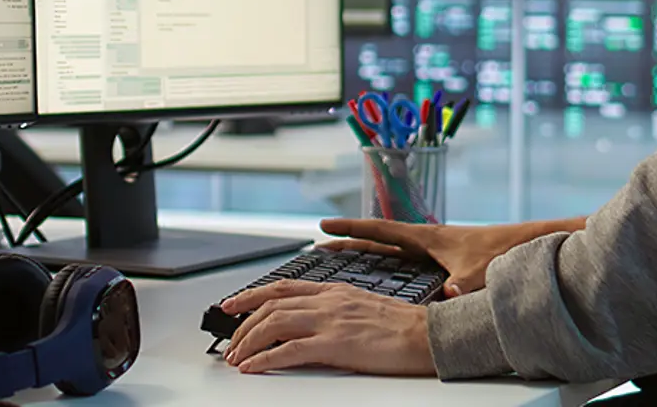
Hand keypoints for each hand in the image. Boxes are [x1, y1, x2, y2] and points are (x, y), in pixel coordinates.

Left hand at [221, 280, 434, 375]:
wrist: (427, 335)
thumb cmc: (404, 327)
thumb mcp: (364, 308)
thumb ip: (336, 311)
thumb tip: (312, 325)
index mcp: (336, 290)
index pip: (283, 287)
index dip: (252, 295)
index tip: (233, 304)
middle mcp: (329, 300)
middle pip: (271, 305)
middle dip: (242, 324)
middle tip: (229, 342)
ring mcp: (331, 320)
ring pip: (274, 323)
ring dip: (248, 342)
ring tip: (236, 358)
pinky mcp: (335, 343)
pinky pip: (289, 351)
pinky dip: (264, 360)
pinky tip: (254, 368)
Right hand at [317, 216, 583, 296]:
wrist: (530, 243)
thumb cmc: (505, 252)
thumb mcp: (478, 272)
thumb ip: (461, 285)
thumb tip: (448, 296)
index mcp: (428, 237)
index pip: (381, 230)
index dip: (351, 229)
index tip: (324, 227)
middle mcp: (429, 239)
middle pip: (381, 240)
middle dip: (351, 242)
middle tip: (322, 248)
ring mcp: (437, 248)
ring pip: (394, 250)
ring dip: (370, 253)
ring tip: (346, 262)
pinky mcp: (448, 258)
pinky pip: (409, 261)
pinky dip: (392, 265)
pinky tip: (389, 281)